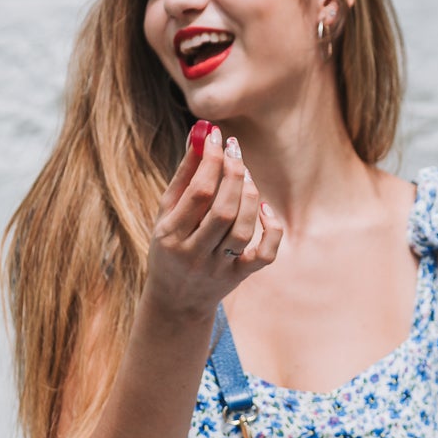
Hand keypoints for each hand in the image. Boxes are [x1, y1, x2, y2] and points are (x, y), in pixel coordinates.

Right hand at [145, 126, 282, 322]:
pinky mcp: (239, 277)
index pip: (197, 193)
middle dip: (233, 174)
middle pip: (223, 211)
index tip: (216, 135)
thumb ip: (184, 176)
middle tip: (235, 149)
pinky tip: (264, 209)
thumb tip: (201, 136)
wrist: (176, 302)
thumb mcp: (166, 214)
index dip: (210, 160)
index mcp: (170, 236)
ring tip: (244, 174)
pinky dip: (270, 230)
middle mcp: (195, 254)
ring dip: (249, 196)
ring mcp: (219, 268)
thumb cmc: (170, 247)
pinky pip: (264, 255)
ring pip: (243, 230)